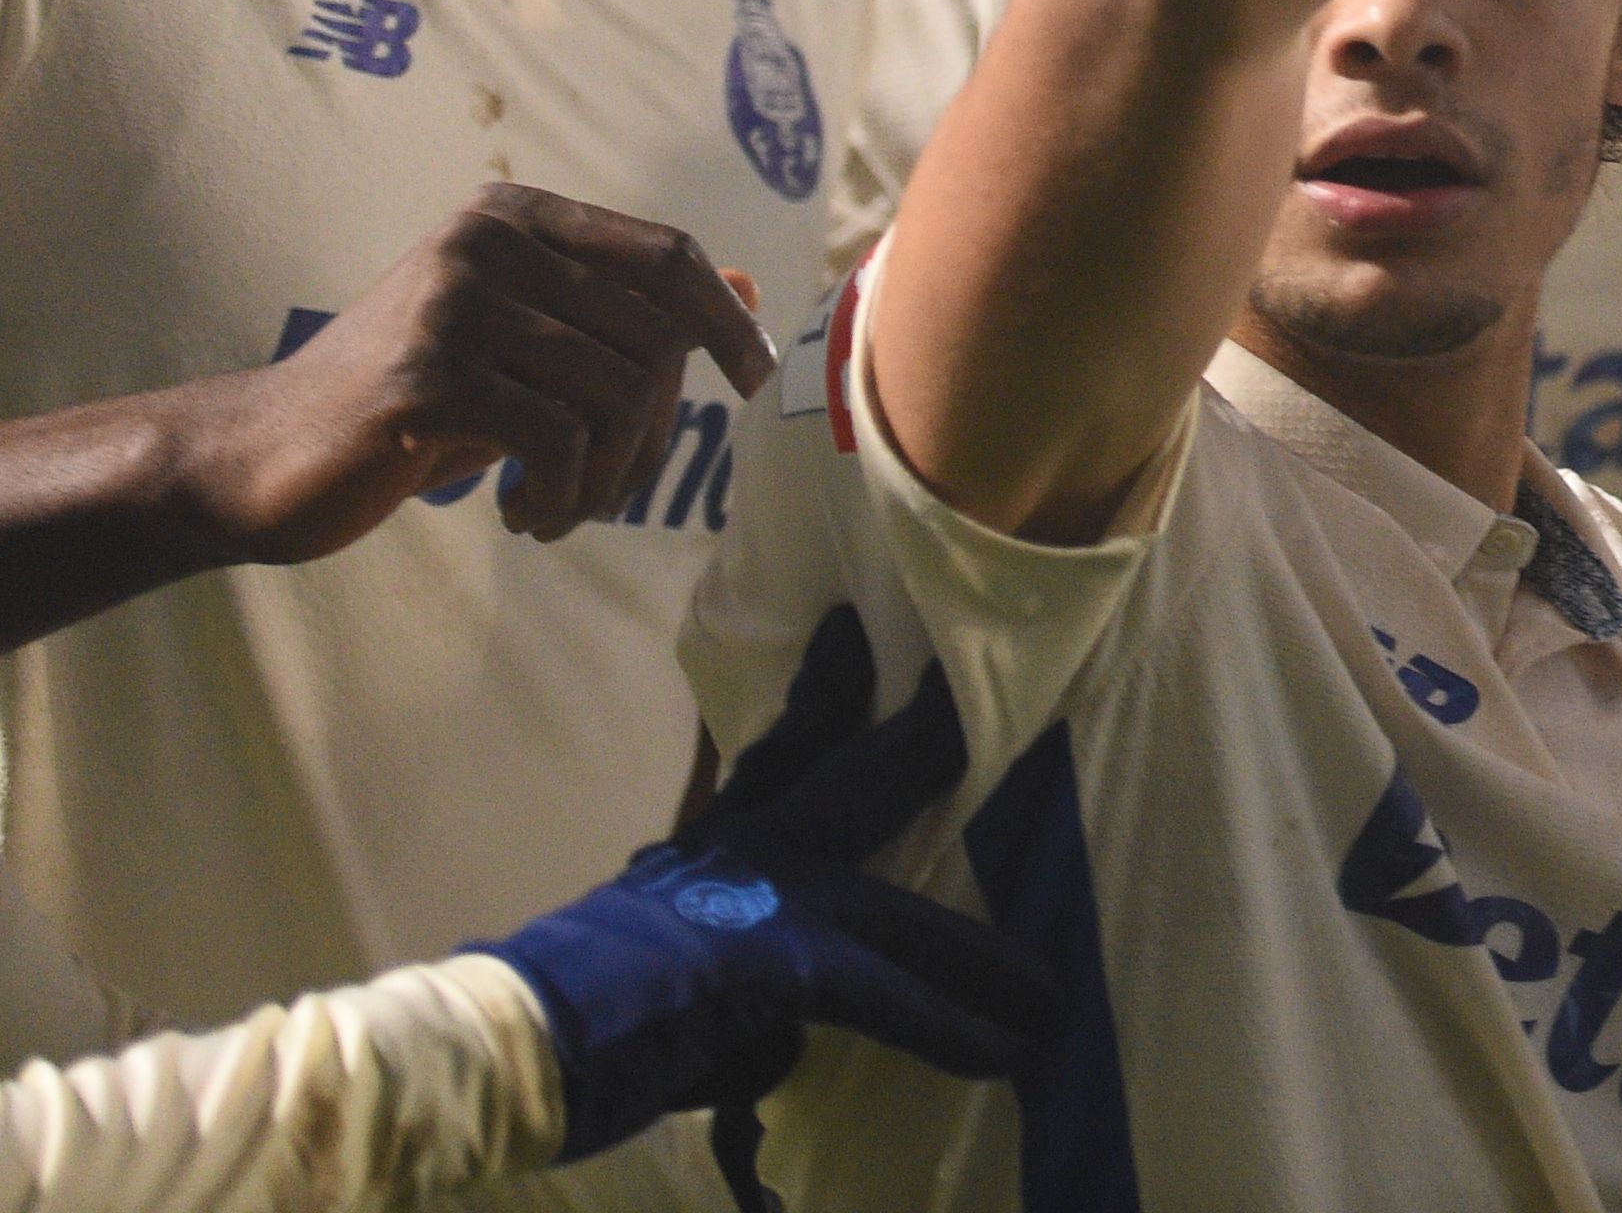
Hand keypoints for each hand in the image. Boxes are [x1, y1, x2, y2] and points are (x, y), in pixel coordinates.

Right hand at [175, 183, 773, 554]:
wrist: (258, 455)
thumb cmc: (410, 401)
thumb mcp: (523, 345)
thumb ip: (620, 312)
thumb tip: (752, 286)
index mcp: (514, 218)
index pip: (667, 255)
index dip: (723, 319)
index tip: (752, 380)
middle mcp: (485, 242)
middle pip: (652, 338)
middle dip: (653, 432)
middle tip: (610, 489)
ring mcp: (452, 305)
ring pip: (617, 394)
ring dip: (607, 477)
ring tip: (562, 509)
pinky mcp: (426, 378)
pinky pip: (562, 438)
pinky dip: (566, 491)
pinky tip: (523, 514)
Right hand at [484, 603, 1055, 1163]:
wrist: (504, 1045)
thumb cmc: (563, 1024)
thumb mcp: (653, 976)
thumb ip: (733, 987)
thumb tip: (785, 1034)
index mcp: (701, 852)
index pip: (775, 757)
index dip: (819, 698)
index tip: (847, 636)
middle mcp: (735, 859)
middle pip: (849, 785)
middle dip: (918, 746)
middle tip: (968, 695)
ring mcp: (759, 907)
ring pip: (900, 919)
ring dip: (979, 964)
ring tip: (1049, 994)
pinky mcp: (776, 966)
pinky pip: (889, 999)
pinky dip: (951, 1028)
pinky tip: (1008, 1053)